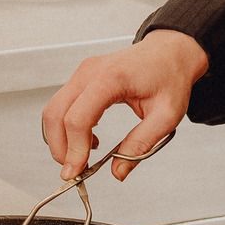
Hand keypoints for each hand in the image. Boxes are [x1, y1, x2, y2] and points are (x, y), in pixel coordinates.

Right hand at [40, 30, 208, 178]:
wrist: (171, 51)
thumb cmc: (170, 76)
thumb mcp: (166, 116)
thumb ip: (141, 144)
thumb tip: (118, 171)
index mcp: (110, 78)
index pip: (78, 118)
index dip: (73, 149)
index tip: (76, 173)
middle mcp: (89, 72)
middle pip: (56, 113)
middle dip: (60, 147)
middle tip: (74, 171)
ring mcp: (82, 72)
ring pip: (53, 109)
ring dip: (59, 138)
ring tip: (80, 157)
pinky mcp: (81, 77)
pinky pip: (61, 104)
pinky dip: (65, 127)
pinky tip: (85, 139)